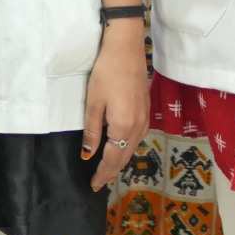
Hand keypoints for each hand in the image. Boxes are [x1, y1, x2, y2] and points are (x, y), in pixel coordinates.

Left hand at [80, 24, 150, 189]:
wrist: (126, 48)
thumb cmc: (106, 73)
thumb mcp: (93, 103)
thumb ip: (92, 131)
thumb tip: (88, 155)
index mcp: (123, 126)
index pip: (112, 158)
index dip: (102, 174)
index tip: (93, 185)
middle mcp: (138, 126)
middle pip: (125, 156)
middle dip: (112, 171)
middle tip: (99, 183)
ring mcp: (145, 117)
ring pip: (133, 147)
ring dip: (121, 160)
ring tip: (109, 169)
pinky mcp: (147, 109)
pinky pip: (139, 137)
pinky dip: (129, 148)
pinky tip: (123, 147)